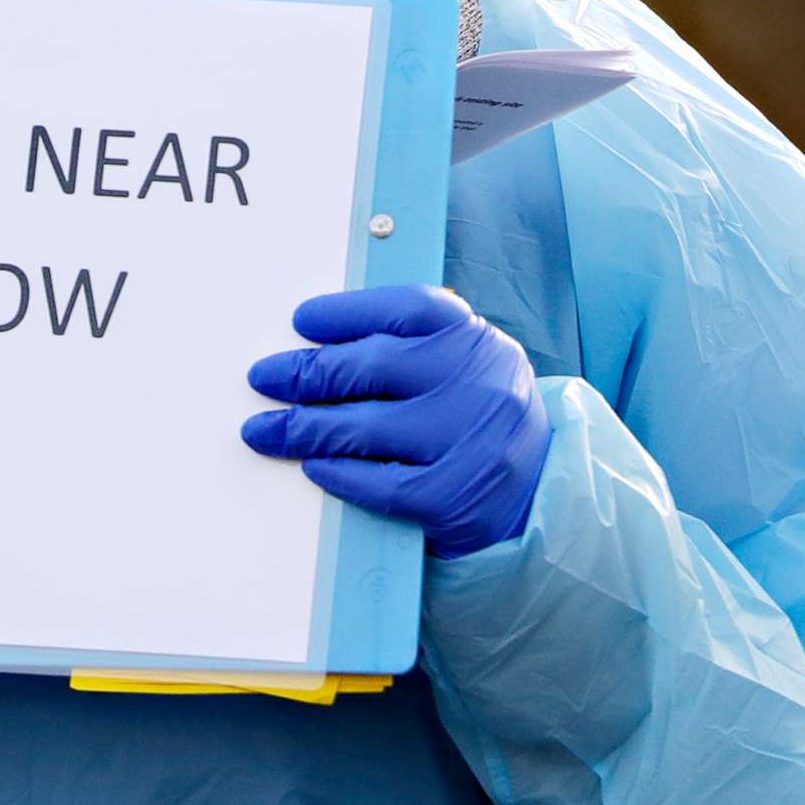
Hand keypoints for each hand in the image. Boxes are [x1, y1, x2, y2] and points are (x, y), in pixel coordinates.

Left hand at [240, 285, 549, 558]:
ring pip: (365, 427)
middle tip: (265, 378)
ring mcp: (469, 440)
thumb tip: (318, 343)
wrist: (539, 491)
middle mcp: (478, 381)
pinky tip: (313, 465)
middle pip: (374, 365)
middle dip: (307, 372)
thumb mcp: (462, 365)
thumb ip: (409, 346)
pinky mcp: (455, 495)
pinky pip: (379, 483)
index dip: (346, 312)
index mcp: (476, 338)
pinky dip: (338, 473)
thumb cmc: (479, 416)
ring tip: (266, 429)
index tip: (301, 321)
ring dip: (303, 428)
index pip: (404, 309)